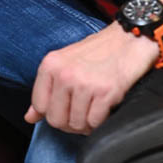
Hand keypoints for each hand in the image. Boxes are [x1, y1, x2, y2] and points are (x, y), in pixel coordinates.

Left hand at [24, 23, 157, 132]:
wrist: (132, 37)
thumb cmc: (100, 50)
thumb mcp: (66, 62)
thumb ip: (46, 89)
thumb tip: (29, 117)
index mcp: (51, 65)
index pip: (41, 107)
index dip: (55, 112)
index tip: (68, 107)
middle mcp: (65, 73)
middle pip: (57, 120)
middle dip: (71, 122)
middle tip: (84, 110)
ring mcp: (85, 83)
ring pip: (76, 124)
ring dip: (88, 122)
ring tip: (96, 106)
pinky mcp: (105, 92)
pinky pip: (95, 123)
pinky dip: (101, 121)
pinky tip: (106, 106)